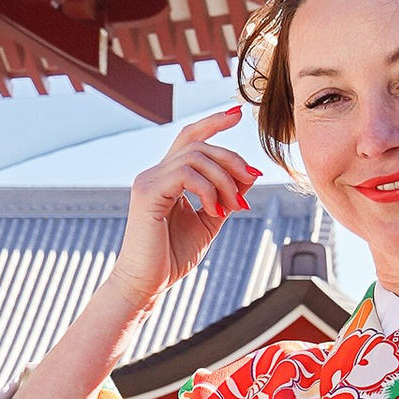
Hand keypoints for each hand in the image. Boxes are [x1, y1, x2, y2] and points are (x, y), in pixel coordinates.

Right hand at [110, 104, 257, 312]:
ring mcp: (149, 180)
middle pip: (199, 144)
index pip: (190, 138)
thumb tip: (249, 176)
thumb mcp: (209, 221)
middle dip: (232, 158)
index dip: (212, 122)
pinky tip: (215, 210)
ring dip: (224, 179)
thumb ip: (226, 196)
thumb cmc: (171, 257)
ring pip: (196, 157)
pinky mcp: (148, 192)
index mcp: (167, 177)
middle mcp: (155, 173)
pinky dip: (208, 189)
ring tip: (233, 206)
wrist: (146, 284)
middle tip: (252, 179)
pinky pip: (186, 174)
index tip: (236, 113)